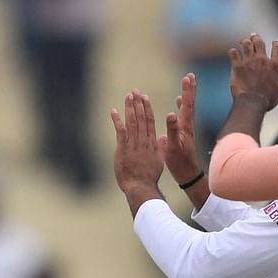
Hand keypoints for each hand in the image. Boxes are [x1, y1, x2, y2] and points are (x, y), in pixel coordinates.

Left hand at [111, 90, 164, 215]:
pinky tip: (114, 111)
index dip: (147, 109)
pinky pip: (120, 131)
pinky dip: (117, 120)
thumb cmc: (148, 177)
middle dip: (138, 104)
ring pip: (133, 122)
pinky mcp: (123, 149)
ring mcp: (133, 144)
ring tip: (128, 96)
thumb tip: (163, 139)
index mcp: (152, 143)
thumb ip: (160, 148)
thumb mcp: (158, 161)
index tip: (145, 98)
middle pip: (142, 118)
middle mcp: (144, 141)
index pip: (150, 122)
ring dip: (130, 108)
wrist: (140, 187)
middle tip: (135, 91)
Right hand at [159, 73, 202, 183]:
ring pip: (187, 107)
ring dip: (186, 95)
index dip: (187, 91)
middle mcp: (188, 125)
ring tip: (186, 84)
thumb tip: (171, 114)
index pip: (187, 105)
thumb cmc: (180, 162)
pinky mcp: (184, 132)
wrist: (188, 174)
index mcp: (185, 127)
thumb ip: (172, 130)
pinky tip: (177, 102)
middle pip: (190, 103)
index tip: (187, 77)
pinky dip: (181, 106)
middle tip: (190, 75)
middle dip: (190, 89)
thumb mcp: (173, 147)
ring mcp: (187, 128)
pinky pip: (183, 114)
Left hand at [229, 33, 277, 110]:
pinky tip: (232, 52)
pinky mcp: (237, 67)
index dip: (276, 44)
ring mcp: (249, 62)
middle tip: (253, 36)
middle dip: (256, 38)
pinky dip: (233, 52)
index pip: (277, 49)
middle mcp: (262, 61)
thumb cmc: (266, 100)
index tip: (274, 42)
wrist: (251, 102)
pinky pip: (233, 54)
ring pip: (247, 45)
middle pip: (260, 43)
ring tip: (243, 42)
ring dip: (245, 42)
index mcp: (274, 66)